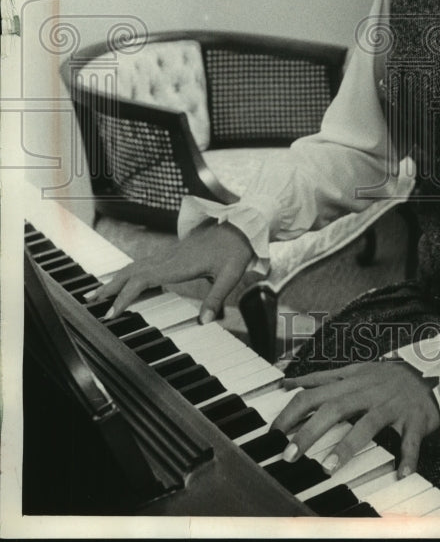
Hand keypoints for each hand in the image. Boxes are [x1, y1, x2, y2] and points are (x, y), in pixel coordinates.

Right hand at [90, 219, 253, 322]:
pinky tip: (124, 281)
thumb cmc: (235, 250)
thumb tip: (205, 322)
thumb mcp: (230, 275)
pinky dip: (128, 273)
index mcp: (178, 264)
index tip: (110, 313)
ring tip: (98, 293)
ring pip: (135, 267)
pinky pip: (144, 264)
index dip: (124, 297)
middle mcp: (169, 258)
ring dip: (115, 279)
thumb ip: (216, 298)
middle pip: (131, 272)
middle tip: (88, 303)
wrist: (241, 226)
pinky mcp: (173, 253)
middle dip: (109, 287)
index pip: (142, 281)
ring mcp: (169, 254)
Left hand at [272, 360, 439, 477]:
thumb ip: (321, 378)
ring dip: (347, 446)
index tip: (274, 433)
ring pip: (368, 424)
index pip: (315, 392)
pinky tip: (400, 473)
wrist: (432, 371)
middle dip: (309, 431)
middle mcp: (369, 391)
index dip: (292, 412)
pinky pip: (411, 439)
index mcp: (352, 380)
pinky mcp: (415, 419)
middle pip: (335, 408)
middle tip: (290, 455)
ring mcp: (392, 405)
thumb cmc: (386, 377)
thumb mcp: (353, 371)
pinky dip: (407, 456)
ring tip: (328, 468)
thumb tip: (288, 383)